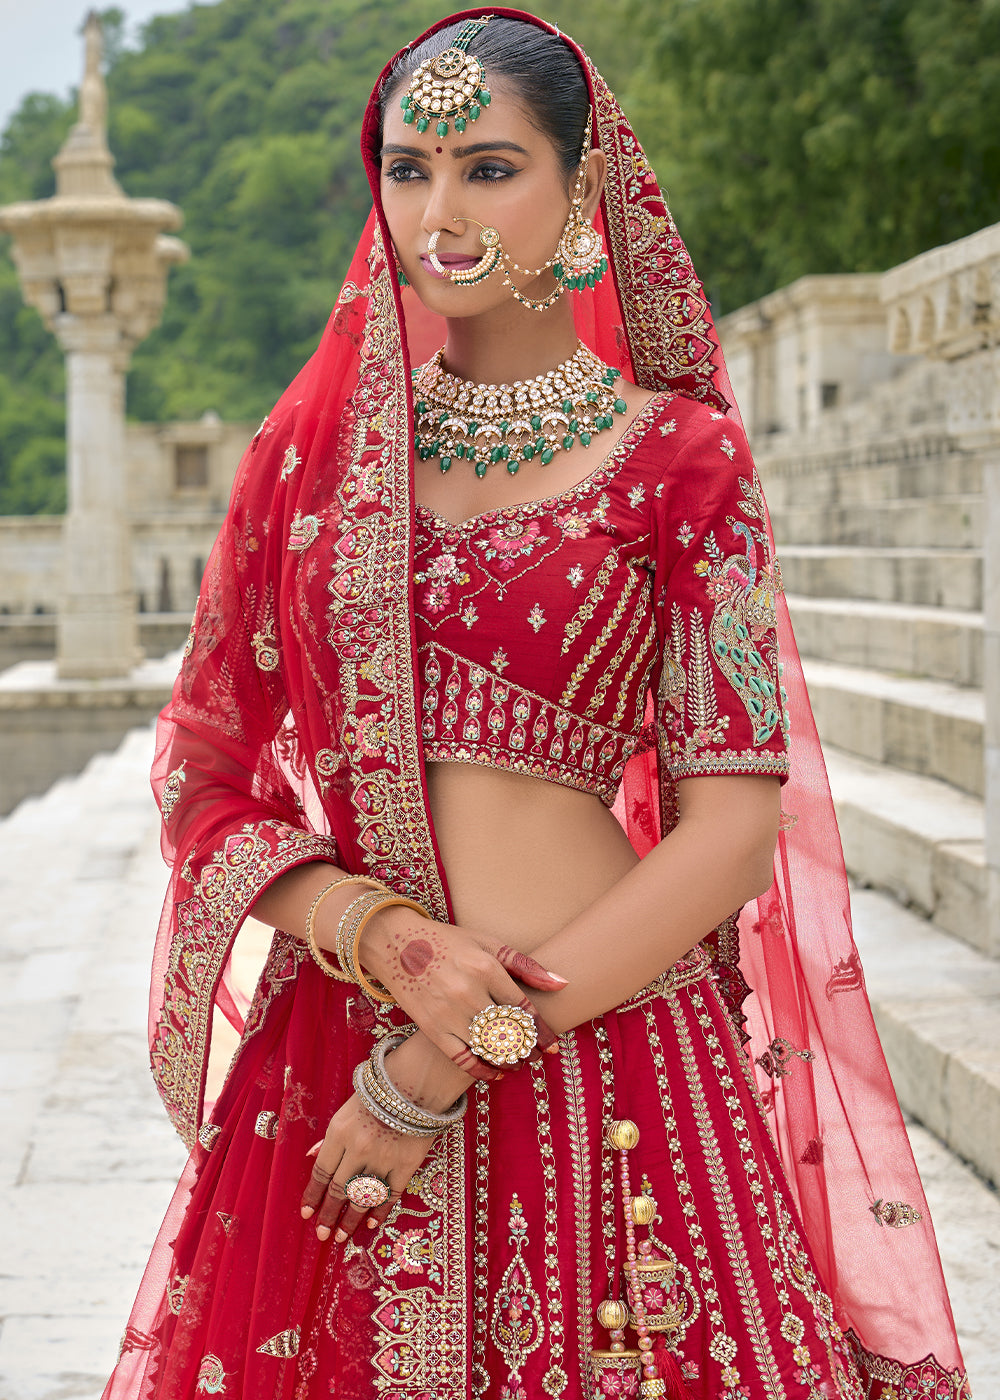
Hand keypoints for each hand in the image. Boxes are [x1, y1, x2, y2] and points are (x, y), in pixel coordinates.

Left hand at [300, 1091, 435, 1242]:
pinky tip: (370, 1223)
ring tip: (341, 1236)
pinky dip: (380, 1211)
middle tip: (321, 1234)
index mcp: (339, 1133)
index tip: (306, 1213)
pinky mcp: (405, 1165)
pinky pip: (390, 1194)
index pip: (321, 1172)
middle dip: (328, 1215)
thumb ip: (331, 1138)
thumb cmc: (377, 1095)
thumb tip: (312, 1157)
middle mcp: (358, 1149)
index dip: (312, 1195)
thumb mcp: (346, 1111)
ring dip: (350, 1220)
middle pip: (338, 1190)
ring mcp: (382, 1158)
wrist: (416, 1084)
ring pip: (362, 1197)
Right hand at [360, 912, 566, 1080]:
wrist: (397, 945)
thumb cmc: (448, 943)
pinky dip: (482, 1070)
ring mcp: (447, 1012)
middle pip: (508, 1031)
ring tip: (520, 1063)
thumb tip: (561, 983)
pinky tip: (496, 1073)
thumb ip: (524, 965)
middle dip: (527, 1048)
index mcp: (485, 968)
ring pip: (488, 1048)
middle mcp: (467, 991)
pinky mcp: (431, 1027)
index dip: (541, 1030)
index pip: (522, 1007)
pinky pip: (462, 1058)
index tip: (552, 1045)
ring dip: (509, 1061)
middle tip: (537, 1055)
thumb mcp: (487, 944)